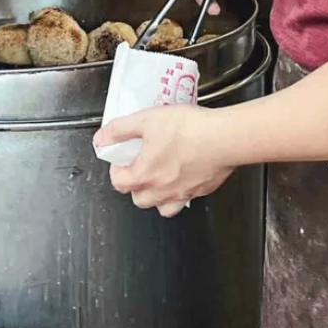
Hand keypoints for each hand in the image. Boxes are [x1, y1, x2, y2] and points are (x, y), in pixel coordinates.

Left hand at [96, 105, 235, 216]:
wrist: (225, 137)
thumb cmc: (190, 129)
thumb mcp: (147, 120)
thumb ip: (120, 129)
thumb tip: (102, 138)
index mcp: (145, 175)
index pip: (119, 182)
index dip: (116, 170)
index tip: (121, 159)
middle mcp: (162, 190)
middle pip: (138, 199)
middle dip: (134, 185)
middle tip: (139, 167)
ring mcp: (183, 194)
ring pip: (162, 207)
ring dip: (156, 196)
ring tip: (160, 176)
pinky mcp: (202, 190)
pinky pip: (185, 199)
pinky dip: (180, 192)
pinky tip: (184, 174)